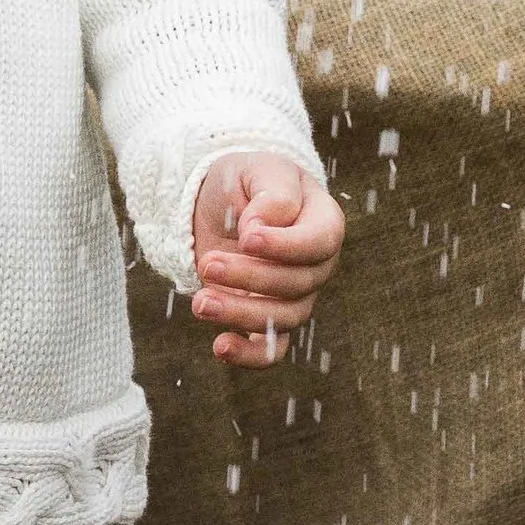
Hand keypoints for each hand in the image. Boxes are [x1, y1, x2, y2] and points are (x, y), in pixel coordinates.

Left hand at [190, 152, 343, 365]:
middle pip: (296, 284)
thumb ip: (270, 194)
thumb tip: (259, 231)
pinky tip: (220, 347)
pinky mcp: (268, 318)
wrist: (221, 202)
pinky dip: (249, 355)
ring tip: (200, 302)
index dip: (286, 246)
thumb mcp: (258, 169)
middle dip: (250, 278)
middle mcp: (315, 265)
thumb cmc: (247, 181)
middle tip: (208, 264)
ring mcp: (295, 296)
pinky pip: (271, 349)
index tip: (246, 238)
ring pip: (282, 319)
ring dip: (241, 314)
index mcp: (323, 222)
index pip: (320, 242)